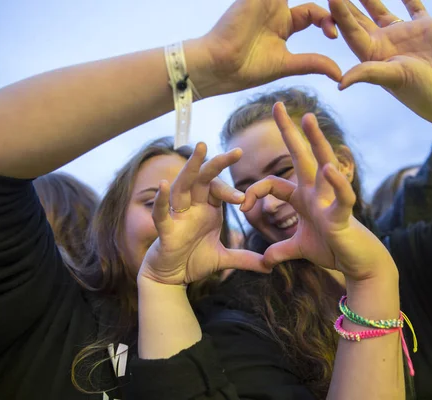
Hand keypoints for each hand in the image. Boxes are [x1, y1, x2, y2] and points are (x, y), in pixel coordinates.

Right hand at [138, 143, 268, 285]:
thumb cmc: (193, 260)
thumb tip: (270, 266)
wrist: (171, 277)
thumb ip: (245, 259)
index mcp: (206, 208)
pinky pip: (162, 213)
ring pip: (182, 186)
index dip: (231, 191)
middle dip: (218, 164)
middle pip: (203, 178)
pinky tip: (163, 185)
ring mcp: (177, 216)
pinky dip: (162, 200)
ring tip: (201, 147)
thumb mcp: (224, 259)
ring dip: (191, 167)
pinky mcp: (165, 230)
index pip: (219, 189)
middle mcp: (192, 206)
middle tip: (238, 151)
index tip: (244, 200)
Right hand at [199, 0, 341, 93]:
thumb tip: (339, 75)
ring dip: (315, 0)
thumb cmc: (247, 69)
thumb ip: (313, 64)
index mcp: (283, 25)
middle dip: (330, 1)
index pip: (315, 14)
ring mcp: (265, 0)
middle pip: (308, 0)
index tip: (334, 35)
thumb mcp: (287, 64)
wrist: (220, 65)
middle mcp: (275, 9)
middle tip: (346, 2)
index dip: (329, 22)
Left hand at [242, 103, 394, 281]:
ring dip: (316, 141)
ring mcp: (329, 200)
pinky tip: (329, 169)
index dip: (254, 192)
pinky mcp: (343, 215)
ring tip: (308, 118)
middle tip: (278, 104)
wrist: (358, 264)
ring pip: (323, 164)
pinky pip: (342, 197)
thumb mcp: (299, 248)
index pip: (273, 183)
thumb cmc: (332, 249)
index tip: (243, 207)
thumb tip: (265, 261)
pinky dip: (337, 184)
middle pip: (301, 156)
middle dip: (290, 131)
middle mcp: (315, 192)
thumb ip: (281, 249)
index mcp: (303, 197)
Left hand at [329, 0, 431, 140]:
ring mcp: (402, 33)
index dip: (340, 14)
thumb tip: (340, 84)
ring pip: (380, 9)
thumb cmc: (421, 91)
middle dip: (346, 4)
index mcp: (372, 55)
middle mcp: (383, 43)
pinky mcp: (423, 27)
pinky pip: (412, 6)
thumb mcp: (392, 79)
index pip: (351, 30)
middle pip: (359, 19)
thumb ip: (368, 73)